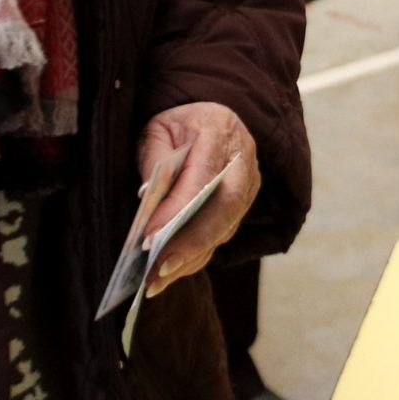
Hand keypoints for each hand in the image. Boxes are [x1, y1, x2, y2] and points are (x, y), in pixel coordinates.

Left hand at [136, 102, 260, 299]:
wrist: (209, 118)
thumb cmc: (178, 125)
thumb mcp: (157, 128)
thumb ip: (154, 158)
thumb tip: (149, 201)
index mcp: (220, 130)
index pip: (202, 177)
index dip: (177, 210)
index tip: (149, 238)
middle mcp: (243, 160)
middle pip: (224, 209)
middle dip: (190, 244)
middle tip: (157, 269)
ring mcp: (249, 185)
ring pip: (225, 229)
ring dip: (191, 258)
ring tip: (156, 281)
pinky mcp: (244, 205)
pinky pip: (222, 236)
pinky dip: (196, 256)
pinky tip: (170, 272)